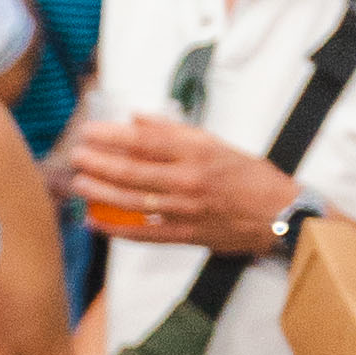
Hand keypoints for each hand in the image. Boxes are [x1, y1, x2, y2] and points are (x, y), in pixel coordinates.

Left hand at [59, 109, 294, 263]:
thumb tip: (137, 119)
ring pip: (133, 201)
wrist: (279, 214)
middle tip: (76, 156)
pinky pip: (143, 234)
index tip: (90, 131)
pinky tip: (95, 221)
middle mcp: (188, 180)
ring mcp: (185, 210)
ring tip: (79, 182)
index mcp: (196, 152)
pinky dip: (117, 229)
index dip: (111, 136)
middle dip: (98, 163)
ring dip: (101, 192)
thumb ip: (174, 131)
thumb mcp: (216, 143)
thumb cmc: (250, 178)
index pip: (144, 141)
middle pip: (132, 170)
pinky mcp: (185, 235)